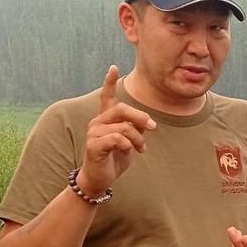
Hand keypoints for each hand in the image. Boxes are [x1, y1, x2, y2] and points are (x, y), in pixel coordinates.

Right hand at [77, 66, 156, 196]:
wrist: (100, 179)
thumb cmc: (115, 159)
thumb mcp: (130, 141)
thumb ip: (136, 127)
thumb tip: (145, 121)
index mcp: (105, 119)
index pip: (106, 97)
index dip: (109, 82)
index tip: (113, 67)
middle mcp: (97, 122)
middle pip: (122, 109)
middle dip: (140, 117)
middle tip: (152, 128)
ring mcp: (93, 133)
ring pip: (124, 127)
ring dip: (138, 139)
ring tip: (140, 149)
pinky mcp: (93, 145)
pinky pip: (118, 139)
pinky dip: (128, 145)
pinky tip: (129, 152)